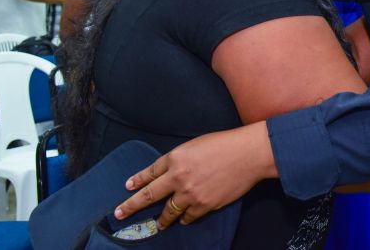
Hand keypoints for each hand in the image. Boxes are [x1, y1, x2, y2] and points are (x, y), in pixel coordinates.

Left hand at [114, 122, 276, 228]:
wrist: (249, 154)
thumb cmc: (225, 144)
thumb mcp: (196, 145)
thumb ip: (180, 160)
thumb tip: (170, 174)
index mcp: (175, 158)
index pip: (150, 172)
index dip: (137, 180)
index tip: (128, 187)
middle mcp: (178, 177)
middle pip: (149, 196)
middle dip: (131, 206)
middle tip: (120, 214)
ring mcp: (190, 193)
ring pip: (169, 211)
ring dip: (162, 219)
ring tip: (158, 225)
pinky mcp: (204, 205)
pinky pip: (189, 217)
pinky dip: (185, 219)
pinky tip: (184, 220)